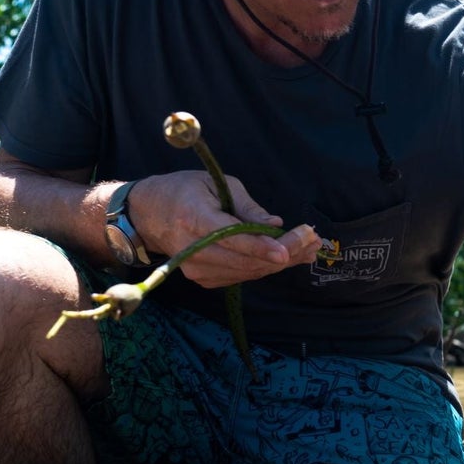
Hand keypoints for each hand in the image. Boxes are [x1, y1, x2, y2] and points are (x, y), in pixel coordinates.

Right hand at [124, 171, 318, 288]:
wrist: (150, 214)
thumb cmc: (186, 190)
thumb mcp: (217, 184)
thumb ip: (247, 207)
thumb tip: (275, 223)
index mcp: (193, 217)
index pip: (229, 237)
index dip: (259, 246)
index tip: (285, 250)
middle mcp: (191, 249)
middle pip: (242, 260)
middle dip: (283, 254)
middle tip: (313, 243)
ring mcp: (195, 268)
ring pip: (245, 272)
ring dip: (280, 263)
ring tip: (309, 249)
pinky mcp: (202, 278)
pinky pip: (239, 277)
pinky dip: (264, 268)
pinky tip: (288, 258)